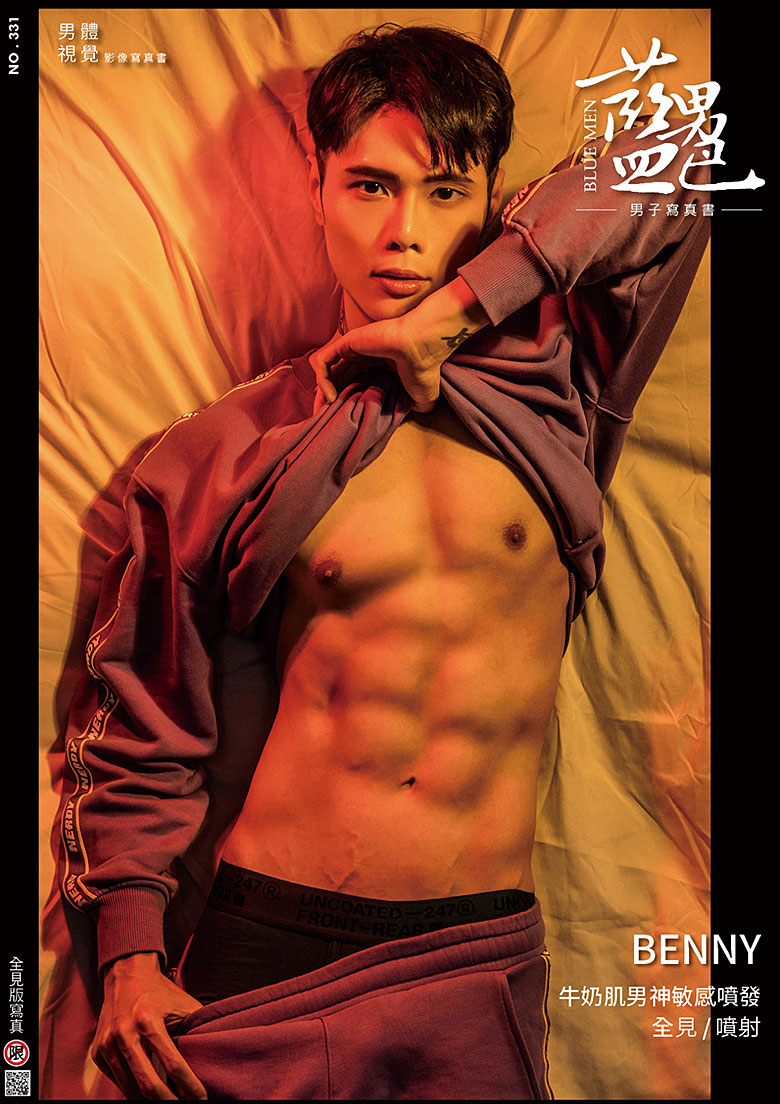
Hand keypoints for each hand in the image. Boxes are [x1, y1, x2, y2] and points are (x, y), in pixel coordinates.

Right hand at [92, 952, 206, 1099]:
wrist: (126, 975)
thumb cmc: (159, 992)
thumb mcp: (182, 1003)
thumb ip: (196, 1027)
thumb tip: (215, 1054)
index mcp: (148, 1020)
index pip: (172, 1064)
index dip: (189, 1086)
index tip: (201, 1098)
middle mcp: (125, 1033)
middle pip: (149, 1085)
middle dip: (170, 1101)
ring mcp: (108, 1044)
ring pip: (130, 1089)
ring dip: (151, 1099)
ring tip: (170, 1098)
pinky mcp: (98, 1052)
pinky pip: (118, 1081)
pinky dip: (134, 1089)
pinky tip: (149, 1089)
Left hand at [309, 276, 489, 414]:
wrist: (423, 349)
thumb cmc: (424, 370)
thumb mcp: (422, 397)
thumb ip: (415, 406)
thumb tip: (412, 415)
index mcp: (377, 367)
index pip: (352, 385)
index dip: (345, 403)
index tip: (343, 421)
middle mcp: (363, 356)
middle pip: (336, 380)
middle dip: (328, 401)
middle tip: (327, 421)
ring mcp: (353, 349)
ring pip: (326, 373)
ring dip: (322, 394)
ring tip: (326, 413)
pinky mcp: (347, 343)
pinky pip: (323, 362)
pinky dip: (322, 381)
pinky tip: (331, 397)